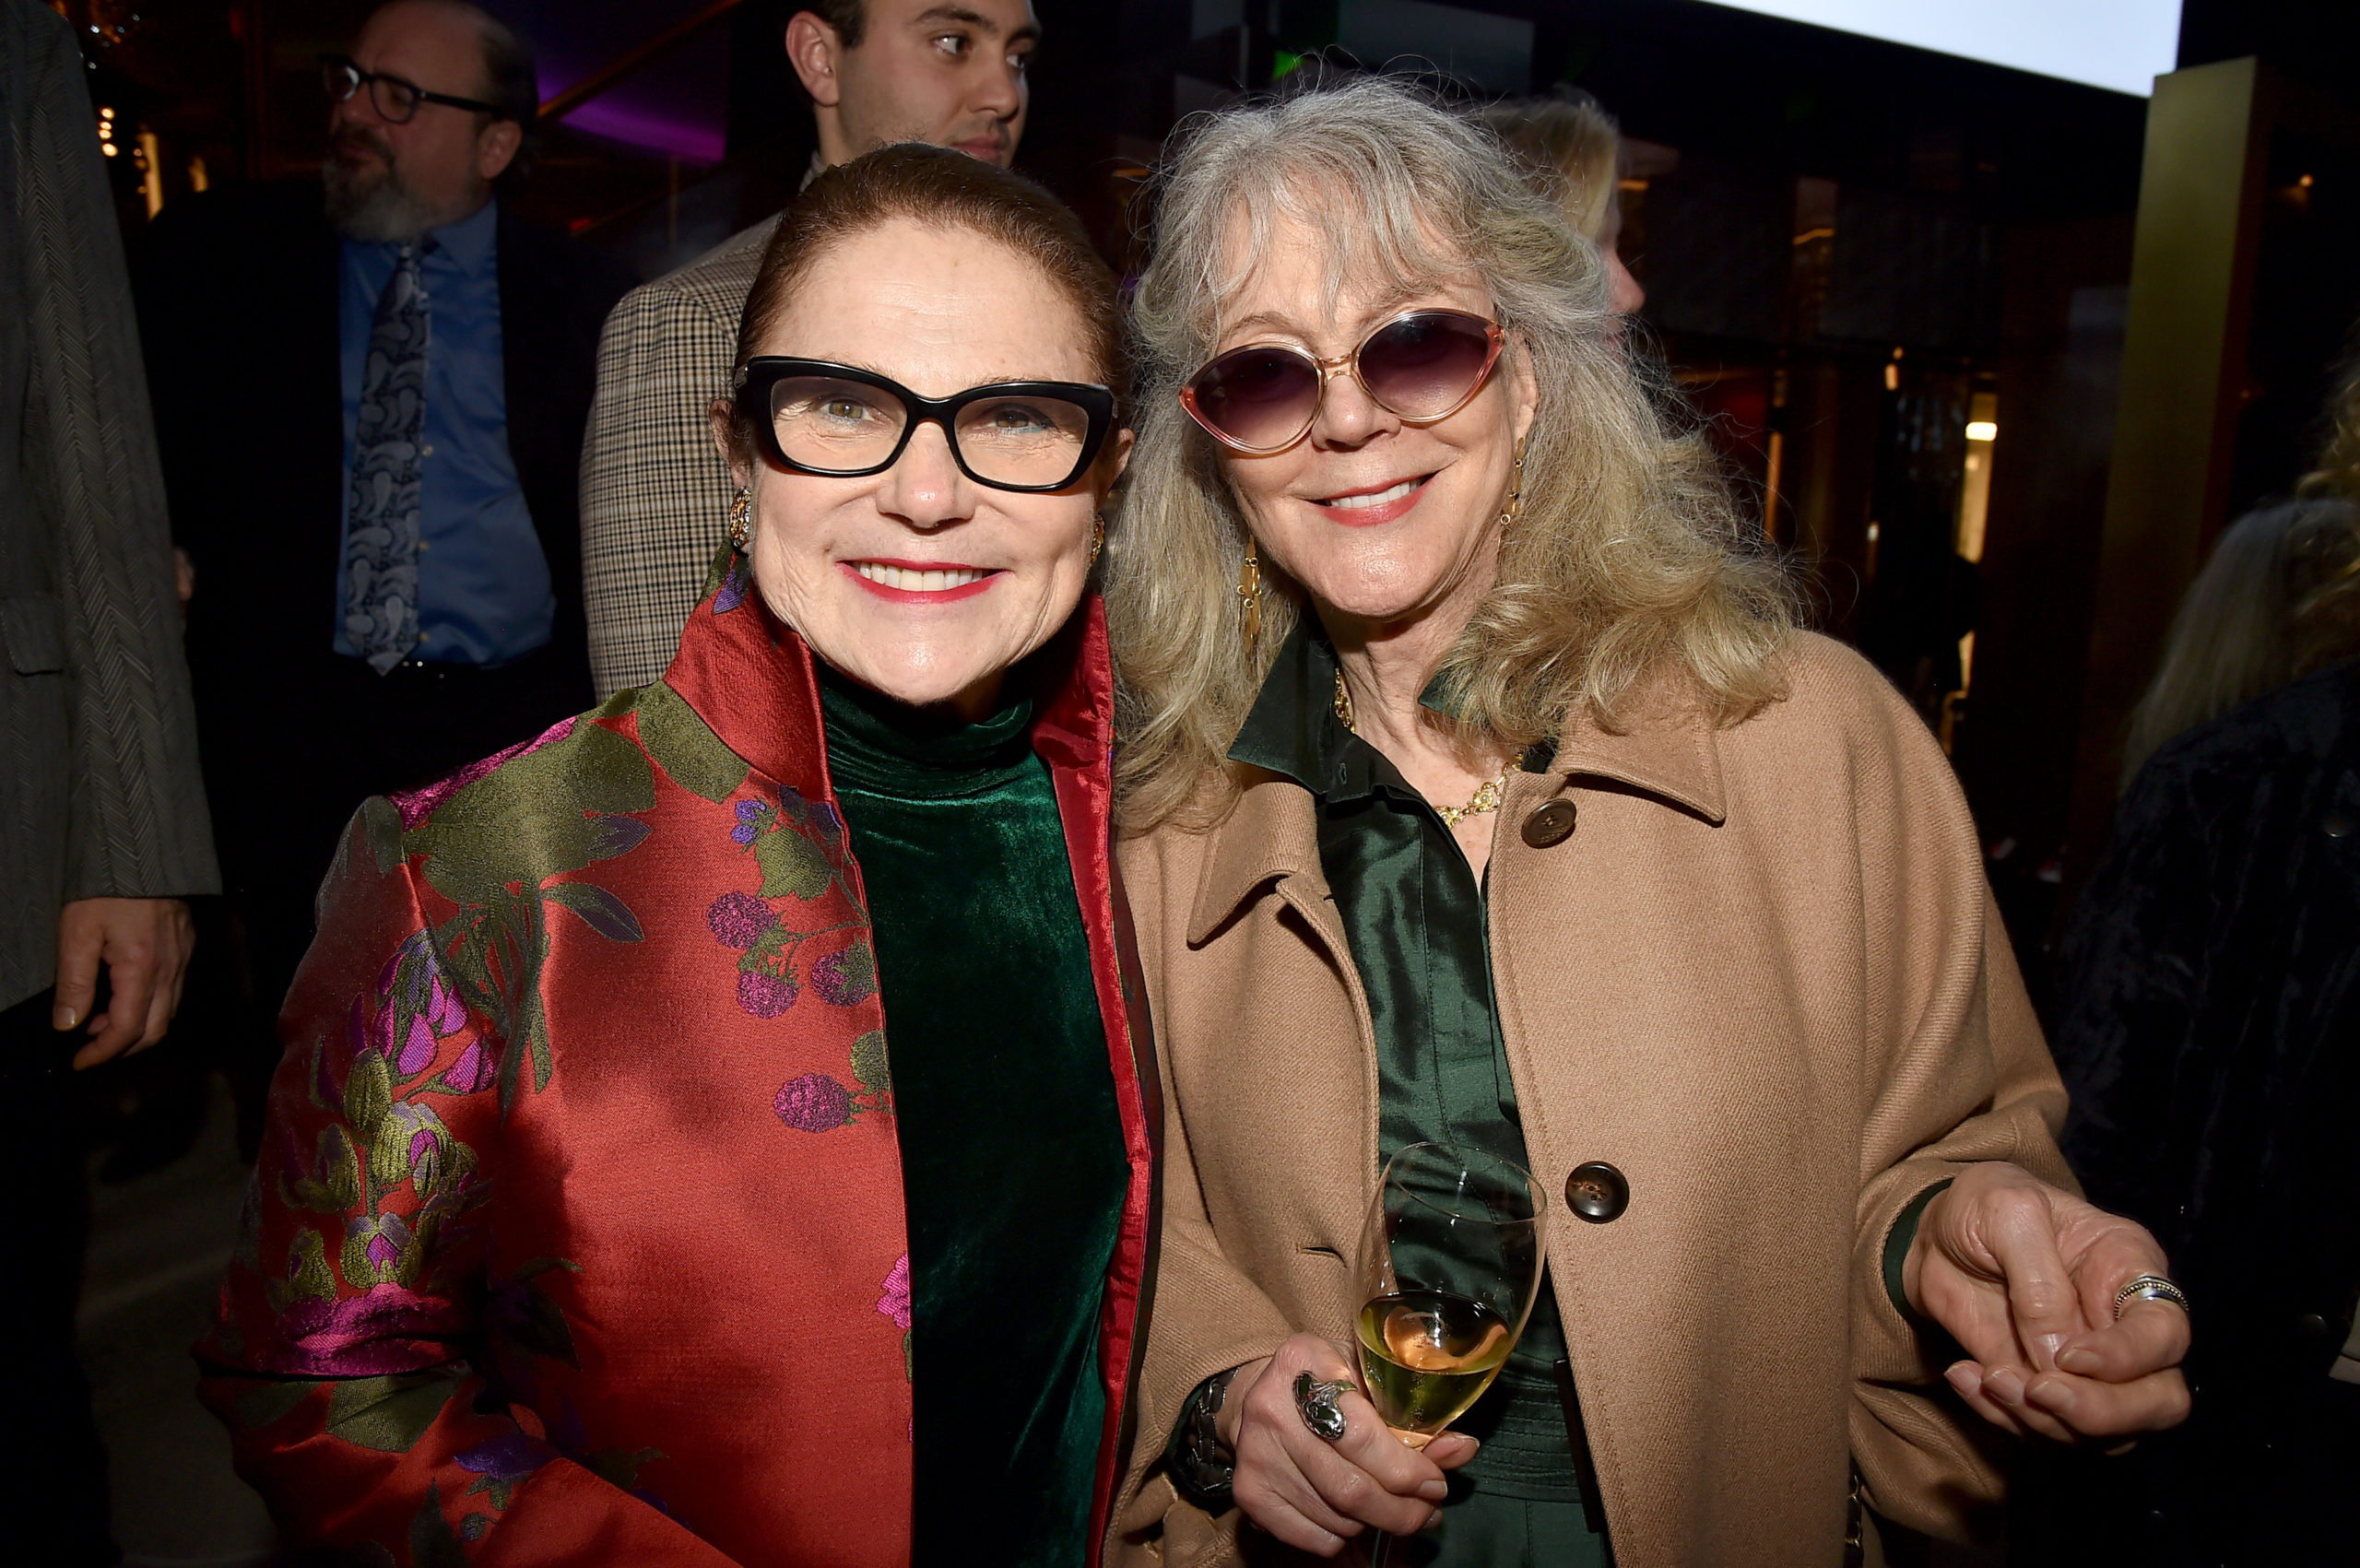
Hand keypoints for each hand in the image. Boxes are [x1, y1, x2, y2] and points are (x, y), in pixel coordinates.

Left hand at [52, 897, 195, 1067]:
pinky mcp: (185, 946)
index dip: (103, 1052)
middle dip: (123, 1047)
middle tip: (90, 1049)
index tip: (78, 1062)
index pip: (128, 1029)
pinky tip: (120, 994)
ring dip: (135, 1027)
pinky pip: (172, 991)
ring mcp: (183, 957)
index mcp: (143, 969)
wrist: (143, 850)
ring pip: (167, 1012)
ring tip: (98, 1022)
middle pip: (156, 1029)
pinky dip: (147, 1005)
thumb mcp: (77, 933)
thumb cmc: (106, 888)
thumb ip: (74, 982)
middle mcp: (171, 969)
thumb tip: (66, 1024)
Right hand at [1218, 1332, 1477, 1556]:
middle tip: (1427, 1513)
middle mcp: (1271, 1408)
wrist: (1256, 1394)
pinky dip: (1342, 1536)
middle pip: (1350, 1487)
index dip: (1408, 1471)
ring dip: (1376, 1524)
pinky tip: (1354, 1517)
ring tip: (1394, 1511)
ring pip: (1336, 1517)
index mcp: (1305, 1362)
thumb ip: (1414, 1416)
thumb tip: (1463, 1450)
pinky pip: (1311, 1536)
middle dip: (1401, 1511)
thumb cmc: (1325, 1381)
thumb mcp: (1367, 1378)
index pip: (1363, 1437)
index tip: (1436, 1483)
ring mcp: (1255, 1453)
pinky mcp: (1247, 1491)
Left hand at [1904, 1161, 2190, 1443]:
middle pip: (2159, 1401)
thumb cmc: (1982, 1205)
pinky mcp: (2048, 1389)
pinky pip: (2045, 1430)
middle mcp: (2123, 1326)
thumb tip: (2061, 1360)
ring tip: (1987, 1378)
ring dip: (2043, 1419)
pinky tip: (1965, 1377)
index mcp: (2130, 1267)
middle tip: (2036, 1390)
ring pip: (2106, 1432)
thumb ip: (2039, 1282)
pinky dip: (2003, 1418)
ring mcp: (2091, 1368)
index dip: (2128, 1358)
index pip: (2165, 1333)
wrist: (1935, 1233)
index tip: (2068, 1357)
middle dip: (2102, 1412)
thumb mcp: (2006, 1211)